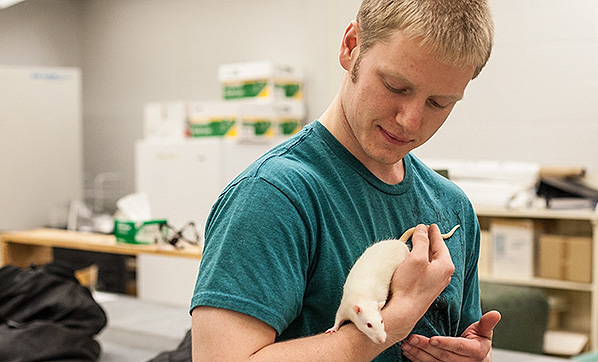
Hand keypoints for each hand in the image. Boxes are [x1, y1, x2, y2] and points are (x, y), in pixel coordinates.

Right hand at [383, 224, 455, 342]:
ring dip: (425, 251)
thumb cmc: (410, 285)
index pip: (440, 243)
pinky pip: (427, 269)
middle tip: (423, 231)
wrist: (403, 311)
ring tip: (418, 242)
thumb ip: (421, 241)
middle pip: (437, 252)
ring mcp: (436, 283)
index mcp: (445, 265)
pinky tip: (414, 259)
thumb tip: (422, 228)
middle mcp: (444, 274)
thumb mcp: (416, 257)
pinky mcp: (427, 289)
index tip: (431, 224)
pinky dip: (422, 260)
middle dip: (430, 241)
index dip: (434, 232)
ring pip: (432, 261)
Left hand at [401, 310, 500, 361]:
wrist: (477, 359)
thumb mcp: (484, 333)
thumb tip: (496, 314)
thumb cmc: (478, 343)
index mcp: (476, 352)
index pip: (459, 347)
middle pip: (443, 356)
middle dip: (426, 347)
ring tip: (406, 344)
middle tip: (412, 338)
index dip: (445, 343)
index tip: (432, 339)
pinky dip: (416, 359)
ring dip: (418, 353)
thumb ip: (486, 324)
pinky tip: (407, 351)